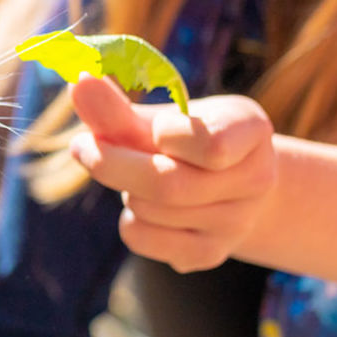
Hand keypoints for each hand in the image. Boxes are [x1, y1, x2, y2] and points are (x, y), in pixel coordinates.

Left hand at [69, 74, 277, 272]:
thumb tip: (80, 83)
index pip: (212, 145)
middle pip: (167, 184)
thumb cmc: (182, 139)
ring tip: (139, 176)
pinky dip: (128, 220)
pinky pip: (141, 238)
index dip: (167, 135)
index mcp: (250, 129)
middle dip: (110, 164)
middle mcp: (257, 179)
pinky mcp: (210, 254)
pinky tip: (146, 208)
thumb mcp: (157, 117)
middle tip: (80, 146)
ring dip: (123, 190)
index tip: (152, 126)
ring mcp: (237, 223)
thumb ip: (118, 107)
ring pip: (148, 210)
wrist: (223, 187)